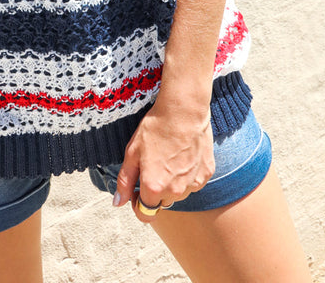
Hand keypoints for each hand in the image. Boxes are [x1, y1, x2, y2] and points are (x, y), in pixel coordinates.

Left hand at [113, 95, 214, 222]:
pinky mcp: (206, 174)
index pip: (144, 214)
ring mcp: (193, 184)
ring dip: (172, 184)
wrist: (184, 110)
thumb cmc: (155, 128)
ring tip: (169, 157)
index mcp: (154, 188)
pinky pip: (193, 183)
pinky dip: (187, 175)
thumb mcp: (132, 152)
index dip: (137, 203)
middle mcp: (175, 191)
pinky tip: (183, 155)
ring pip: (178, 194)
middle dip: (155, 190)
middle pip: (161, 203)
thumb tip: (118, 203)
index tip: (136, 189)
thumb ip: (125, 181)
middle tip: (153, 165)